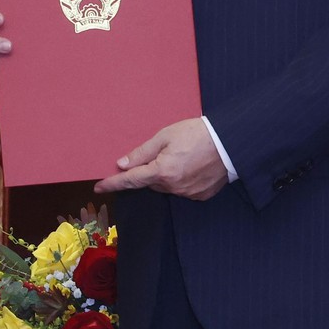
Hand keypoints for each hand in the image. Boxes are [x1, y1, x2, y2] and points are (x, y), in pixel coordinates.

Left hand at [96, 118, 227, 200]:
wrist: (230, 142)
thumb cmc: (197, 133)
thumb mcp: (165, 136)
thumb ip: (142, 152)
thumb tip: (122, 164)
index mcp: (162, 171)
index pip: (131, 180)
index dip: (113, 183)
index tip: (98, 187)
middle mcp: (173, 187)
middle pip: (151, 182)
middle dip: (151, 170)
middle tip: (163, 153)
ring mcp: (188, 193)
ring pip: (167, 186)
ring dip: (167, 175)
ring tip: (183, 155)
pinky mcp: (201, 195)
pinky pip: (183, 189)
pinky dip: (183, 179)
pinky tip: (193, 165)